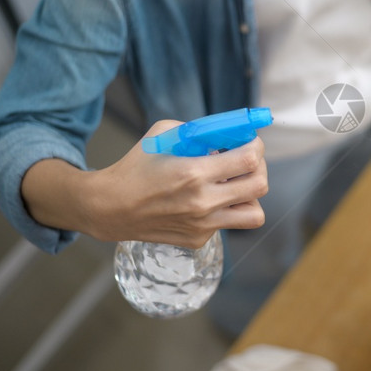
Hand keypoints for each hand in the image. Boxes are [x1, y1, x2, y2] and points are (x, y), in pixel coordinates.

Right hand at [22, 120, 267, 248]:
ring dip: (251, 196)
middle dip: (259, 167)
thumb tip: (230, 132)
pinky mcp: (198, 239)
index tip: (249, 141)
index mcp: (194, 173)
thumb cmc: (136, 166)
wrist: (110, 208)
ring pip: (255, 214)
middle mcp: (203, 202)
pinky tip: (206, 200)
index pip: (249, 159)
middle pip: (260, 185)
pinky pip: (228, 223)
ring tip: (235, 185)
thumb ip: (199, 130)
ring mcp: (203, 225)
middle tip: (246, 161)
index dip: (256, 146)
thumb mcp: (164, 134)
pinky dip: (225, 209)